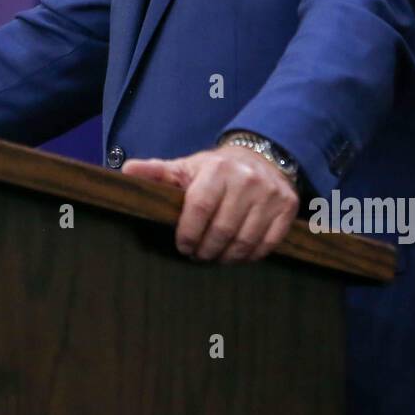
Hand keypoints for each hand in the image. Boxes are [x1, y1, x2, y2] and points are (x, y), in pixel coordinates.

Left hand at [122, 145, 299, 263]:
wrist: (261, 157)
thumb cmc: (215, 170)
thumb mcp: (185, 167)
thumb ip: (156, 172)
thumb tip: (126, 172)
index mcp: (218, 169)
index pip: (200, 208)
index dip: (188, 233)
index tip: (182, 245)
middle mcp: (247, 179)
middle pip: (222, 230)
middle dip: (205, 250)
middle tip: (197, 255)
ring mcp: (271, 194)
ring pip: (245, 241)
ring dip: (226, 257)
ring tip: (215, 256)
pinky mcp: (288, 207)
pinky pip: (268, 244)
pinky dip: (250, 256)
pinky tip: (237, 254)